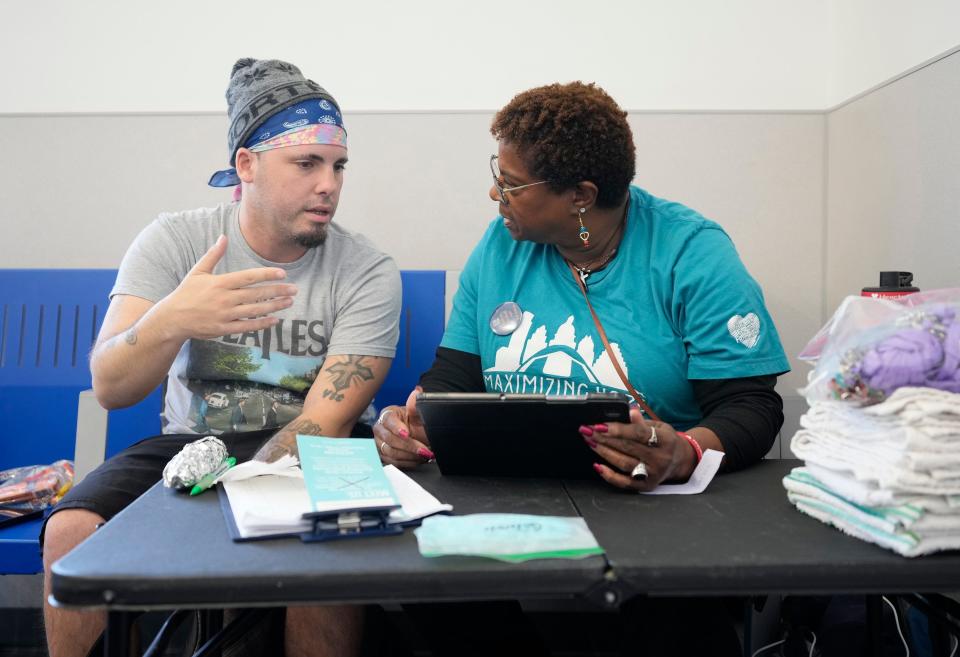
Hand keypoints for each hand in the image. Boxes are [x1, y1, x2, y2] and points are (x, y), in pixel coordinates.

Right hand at [157, 235, 297, 341]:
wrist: (172, 318)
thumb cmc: (186, 293)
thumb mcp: (198, 271)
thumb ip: (213, 255)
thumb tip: (223, 237)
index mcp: (219, 283)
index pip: (248, 277)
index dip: (267, 275)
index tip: (282, 273)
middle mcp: (224, 299)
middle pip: (256, 294)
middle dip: (277, 291)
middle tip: (294, 289)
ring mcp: (224, 315)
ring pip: (255, 311)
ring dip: (274, 306)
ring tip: (289, 302)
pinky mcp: (224, 329)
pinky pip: (247, 326)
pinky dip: (262, 324)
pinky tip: (275, 320)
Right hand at [371, 387, 433, 468]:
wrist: (415, 434)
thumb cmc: (414, 422)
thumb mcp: (418, 414)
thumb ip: (415, 405)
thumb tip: (416, 392)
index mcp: (387, 415)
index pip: (389, 421)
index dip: (397, 428)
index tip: (407, 433)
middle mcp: (379, 429)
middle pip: (389, 439)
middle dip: (409, 446)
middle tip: (424, 450)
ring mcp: (379, 443)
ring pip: (391, 452)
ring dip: (409, 456)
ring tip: (424, 455)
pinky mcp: (382, 456)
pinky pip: (393, 462)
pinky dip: (407, 463)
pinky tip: (418, 460)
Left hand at [581, 408, 696, 491]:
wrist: (681, 461)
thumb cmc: (665, 440)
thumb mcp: (659, 427)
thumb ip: (642, 422)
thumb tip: (629, 410)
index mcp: (665, 440)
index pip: (638, 433)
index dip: (617, 429)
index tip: (599, 425)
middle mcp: (660, 458)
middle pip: (627, 448)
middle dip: (604, 438)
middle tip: (587, 430)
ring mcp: (653, 474)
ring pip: (623, 463)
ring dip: (603, 452)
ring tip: (590, 442)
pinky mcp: (646, 486)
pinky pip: (625, 483)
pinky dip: (609, 475)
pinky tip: (598, 466)